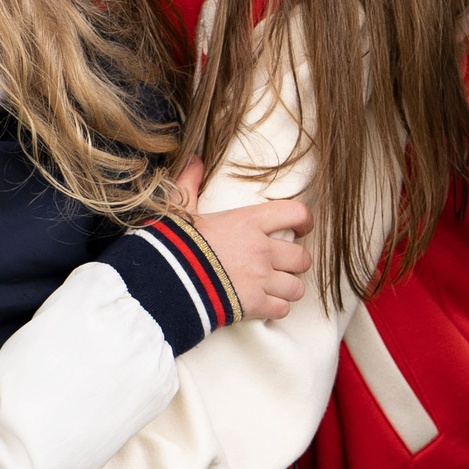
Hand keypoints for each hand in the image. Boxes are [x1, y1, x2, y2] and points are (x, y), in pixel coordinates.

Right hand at [175, 157, 312, 319]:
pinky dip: (276, 309)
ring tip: (275, 288)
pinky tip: (264, 306)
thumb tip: (193, 159)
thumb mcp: (181, 210)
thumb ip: (190, 183)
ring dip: (288, 288)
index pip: (296, 213)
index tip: (302, 228)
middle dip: (296, 262)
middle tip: (284, 265)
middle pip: (302, 257)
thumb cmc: (172, 244)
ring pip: (296, 287)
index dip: (305, 221)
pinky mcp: (254, 305)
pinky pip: (282, 309)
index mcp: (248, 222)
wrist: (163, 282)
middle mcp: (261, 250)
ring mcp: (260, 279)